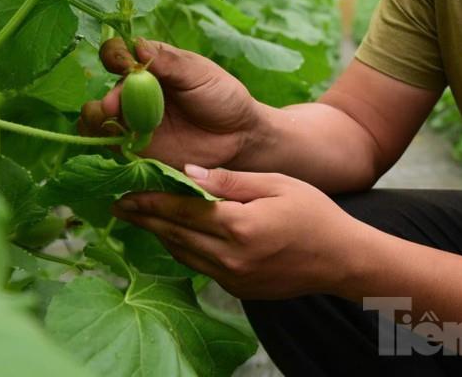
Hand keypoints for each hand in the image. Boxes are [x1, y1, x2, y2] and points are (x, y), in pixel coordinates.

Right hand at [78, 38, 259, 169]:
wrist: (238, 136)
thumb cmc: (222, 96)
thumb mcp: (199, 75)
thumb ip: (169, 63)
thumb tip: (137, 46)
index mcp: (150, 63)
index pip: (119, 52)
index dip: (115, 55)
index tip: (123, 64)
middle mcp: (135, 89)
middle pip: (104, 84)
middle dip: (108, 93)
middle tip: (115, 105)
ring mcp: (131, 117)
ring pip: (96, 114)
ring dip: (97, 116)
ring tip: (112, 122)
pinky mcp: (132, 144)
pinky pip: (104, 141)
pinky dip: (102, 139)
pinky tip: (118, 139)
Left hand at [110, 167, 363, 299]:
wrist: (341, 260)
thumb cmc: (315, 214)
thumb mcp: (278, 184)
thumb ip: (231, 180)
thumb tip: (189, 173)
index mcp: (239, 225)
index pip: (183, 210)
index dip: (152, 201)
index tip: (126, 194)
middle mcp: (230, 256)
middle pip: (175, 235)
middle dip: (146, 219)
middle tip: (120, 206)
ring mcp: (232, 277)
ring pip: (184, 254)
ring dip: (161, 236)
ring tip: (141, 219)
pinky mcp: (237, 288)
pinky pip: (200, 266)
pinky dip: (184, 249)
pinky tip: (177, 237)